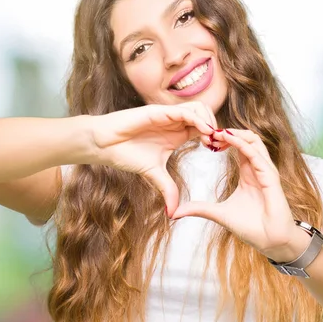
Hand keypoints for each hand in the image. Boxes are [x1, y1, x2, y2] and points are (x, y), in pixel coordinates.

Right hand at [88, 102, 223, 211]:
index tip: (219, 150)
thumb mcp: (154, 175)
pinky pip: (184, 111)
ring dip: (209, 120)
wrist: (103, 145)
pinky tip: (203, 131)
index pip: (205, 128)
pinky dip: (197, 119)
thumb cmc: (126, 154)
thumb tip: (173, 213)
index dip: (215, 137)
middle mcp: (176, 122)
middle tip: (219, 144)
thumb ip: (167, 189)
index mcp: (178, 133)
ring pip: (199, 108)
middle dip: (217, 127)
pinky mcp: (158, 111)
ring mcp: (168, 115)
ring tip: (211, 137)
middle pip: (207, 115)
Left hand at [171, 129, 310, 261]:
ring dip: (235, 133)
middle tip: (208, 131)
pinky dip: (241, 144)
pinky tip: (227, 139)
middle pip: (247, 138)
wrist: (271, 242)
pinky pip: (256, 155)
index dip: (223, 139)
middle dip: (228, 131)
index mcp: (248, 173)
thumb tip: (175, 212)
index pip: (238, 146)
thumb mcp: (219, 214)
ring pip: (253, 141)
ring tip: (216, 132)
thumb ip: (200, 208)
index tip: (205, 138)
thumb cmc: (252, 227)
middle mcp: (258, 168)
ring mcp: (265, 171)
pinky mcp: (270, 178)